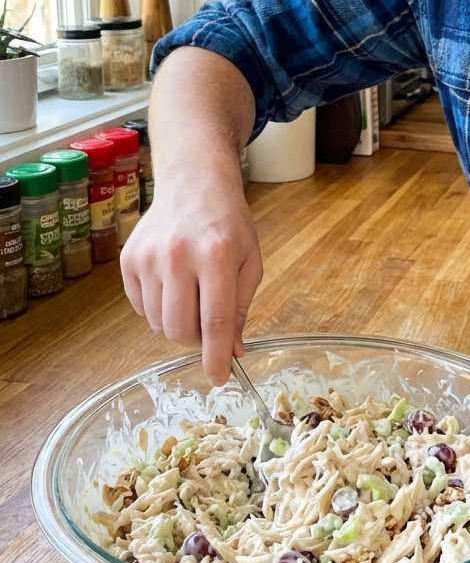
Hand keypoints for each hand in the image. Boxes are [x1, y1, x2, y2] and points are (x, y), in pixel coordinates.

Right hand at [121, 165, 262, 386]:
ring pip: (159, 324)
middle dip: (197, 341)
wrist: (194, 183)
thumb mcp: (250, 261)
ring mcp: (148, 257)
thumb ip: (241, 308)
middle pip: (180, 329)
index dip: (215, 358)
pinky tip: (172, 284)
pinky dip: (158, 309)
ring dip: (178, 325)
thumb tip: (231, 351)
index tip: (218, 379)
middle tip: (209, 326)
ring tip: (193, 297)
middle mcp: (178, 256)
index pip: (214, 322)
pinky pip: (141, 308)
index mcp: (216, 256)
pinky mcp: (128, 259)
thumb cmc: (229, 223)